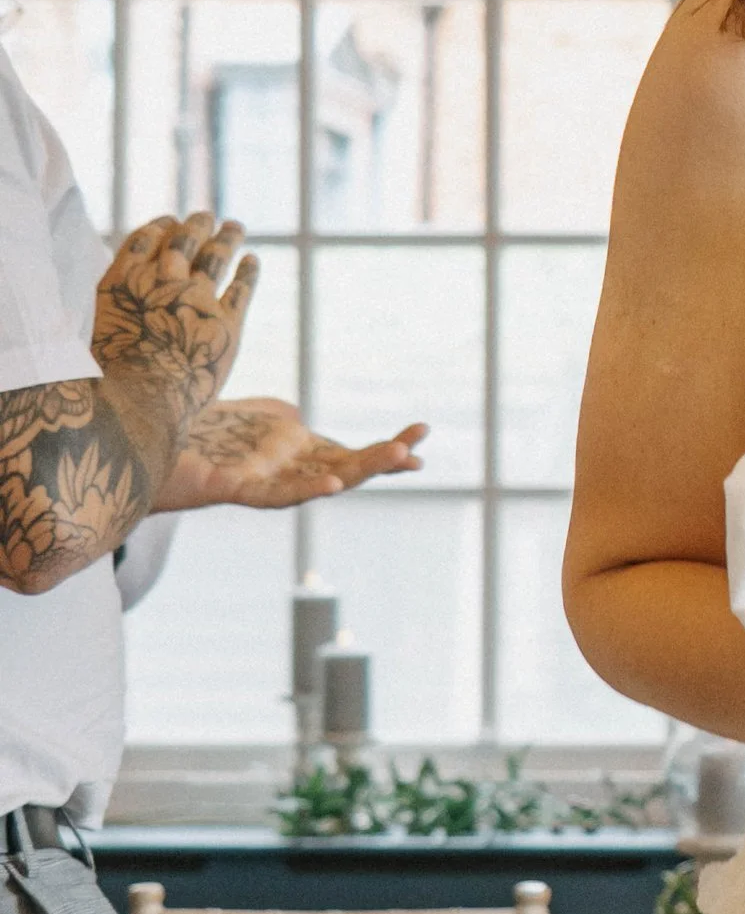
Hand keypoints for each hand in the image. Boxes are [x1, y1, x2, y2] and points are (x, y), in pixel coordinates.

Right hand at [91, 216, 257, 442]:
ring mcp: (196, 299)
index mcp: (124, 281)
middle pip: (183, 241)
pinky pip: (242, 288)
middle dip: (195, 226)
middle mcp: (161, 282)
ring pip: (216, 255)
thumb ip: (117, 309)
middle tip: (204, 215)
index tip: (169, 220)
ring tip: (234, 226)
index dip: (159, 227)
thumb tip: (127, 305)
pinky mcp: (227, 323)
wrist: (139, 403)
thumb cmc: (110, 379)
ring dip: (227, 237)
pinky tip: (253, 260)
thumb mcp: (99, 332)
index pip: (145, 239)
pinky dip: (249, 270)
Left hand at [156, 400, 427, 512]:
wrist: (151, 446)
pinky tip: (330, 485)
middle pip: (344, 470)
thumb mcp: (254, 418)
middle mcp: (286, 472)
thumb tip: (298, 419)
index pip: (352, 455)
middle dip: (381, 462)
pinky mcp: (231, 488)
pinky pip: (273, 495)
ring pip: (318, 484)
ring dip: (355, 476)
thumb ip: (281, 419)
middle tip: (416, 451)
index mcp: (297, 456)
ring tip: (389, 461)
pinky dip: (305, 491)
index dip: (386, 449)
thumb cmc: (203, 434)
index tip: (423, 434)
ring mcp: (262, 482)